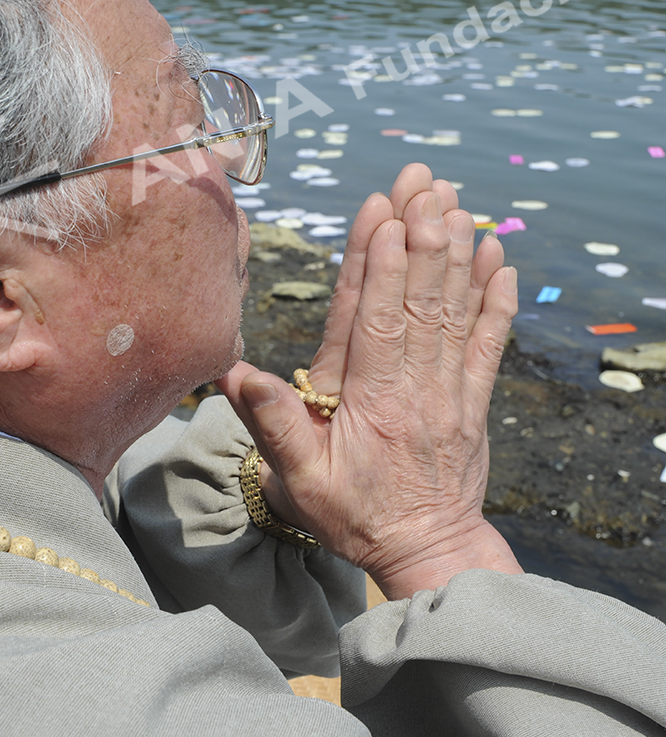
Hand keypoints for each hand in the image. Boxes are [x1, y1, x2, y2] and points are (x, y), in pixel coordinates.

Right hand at [216, 164, 521, 599]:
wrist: (428, 552)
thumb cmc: (355, 515)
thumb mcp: (299, 483)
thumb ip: (273, 425)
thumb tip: (236, 373)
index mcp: (370, 402)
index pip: (374, 322)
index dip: (378, 267)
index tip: (386, 217)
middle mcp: (414, 388)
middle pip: (418, 302)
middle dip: (421, 238)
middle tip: (424, 184)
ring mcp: (451, 392)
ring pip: (455, 313)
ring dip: (456, 255)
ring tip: (456, 203)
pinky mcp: (475, 401)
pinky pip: (490, 343)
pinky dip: (495, 300)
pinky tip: (499, 258)